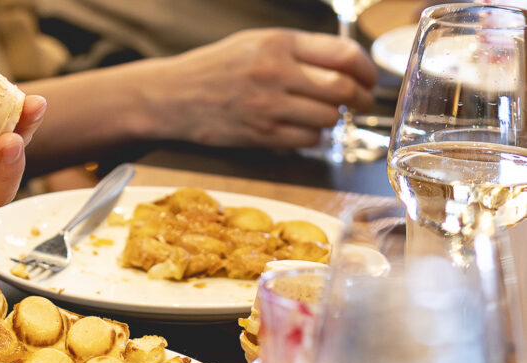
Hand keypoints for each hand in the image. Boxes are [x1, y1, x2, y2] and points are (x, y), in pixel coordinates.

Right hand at [150, 29, 377, 147]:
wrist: (173, 96)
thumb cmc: (215, 67)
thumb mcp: (257, 42)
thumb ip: (299, 50)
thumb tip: (346, 65)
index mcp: (279, 43)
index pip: (343, 55)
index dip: (367, 69)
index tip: (369, 78)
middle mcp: (275, 73)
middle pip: (342, 89)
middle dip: (360, 98)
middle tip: (360, 101)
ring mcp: (267, 107)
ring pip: (327, 118)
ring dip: (333, 118)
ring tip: (323, 113)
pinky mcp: (260, 135)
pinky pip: (306, 140)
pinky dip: (313, 137)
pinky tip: (302, 128)